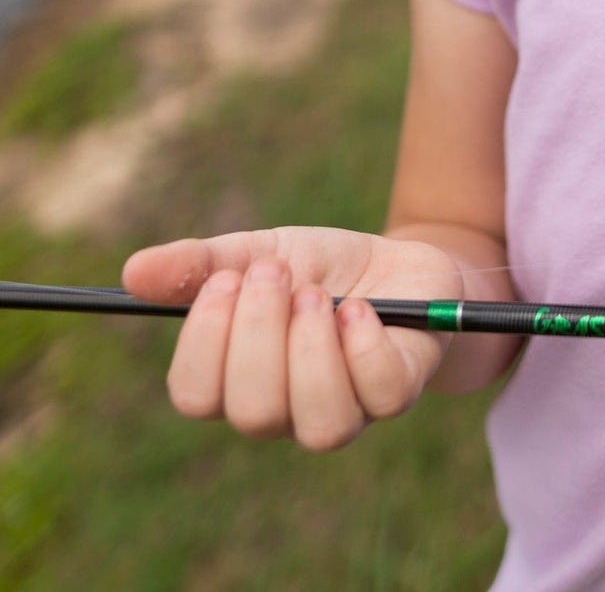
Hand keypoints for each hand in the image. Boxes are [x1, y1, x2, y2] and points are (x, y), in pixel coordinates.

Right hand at [123, 227, 462, 452]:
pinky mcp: (398, 391)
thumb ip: (203, 264)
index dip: (203, 341)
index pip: (196, 396)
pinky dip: (364, 347)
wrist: (401, 262)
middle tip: (274, 271)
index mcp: (240, 381)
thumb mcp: (262, 251)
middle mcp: (288, 410)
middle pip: (253, 411)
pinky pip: (382, 395)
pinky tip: (360, 308)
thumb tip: (132, 271)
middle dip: (259, 333)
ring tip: (318, 294)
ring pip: (319, 424)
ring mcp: (348, 408)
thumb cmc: (322, 268)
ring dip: (311, 350)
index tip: (225, 280)